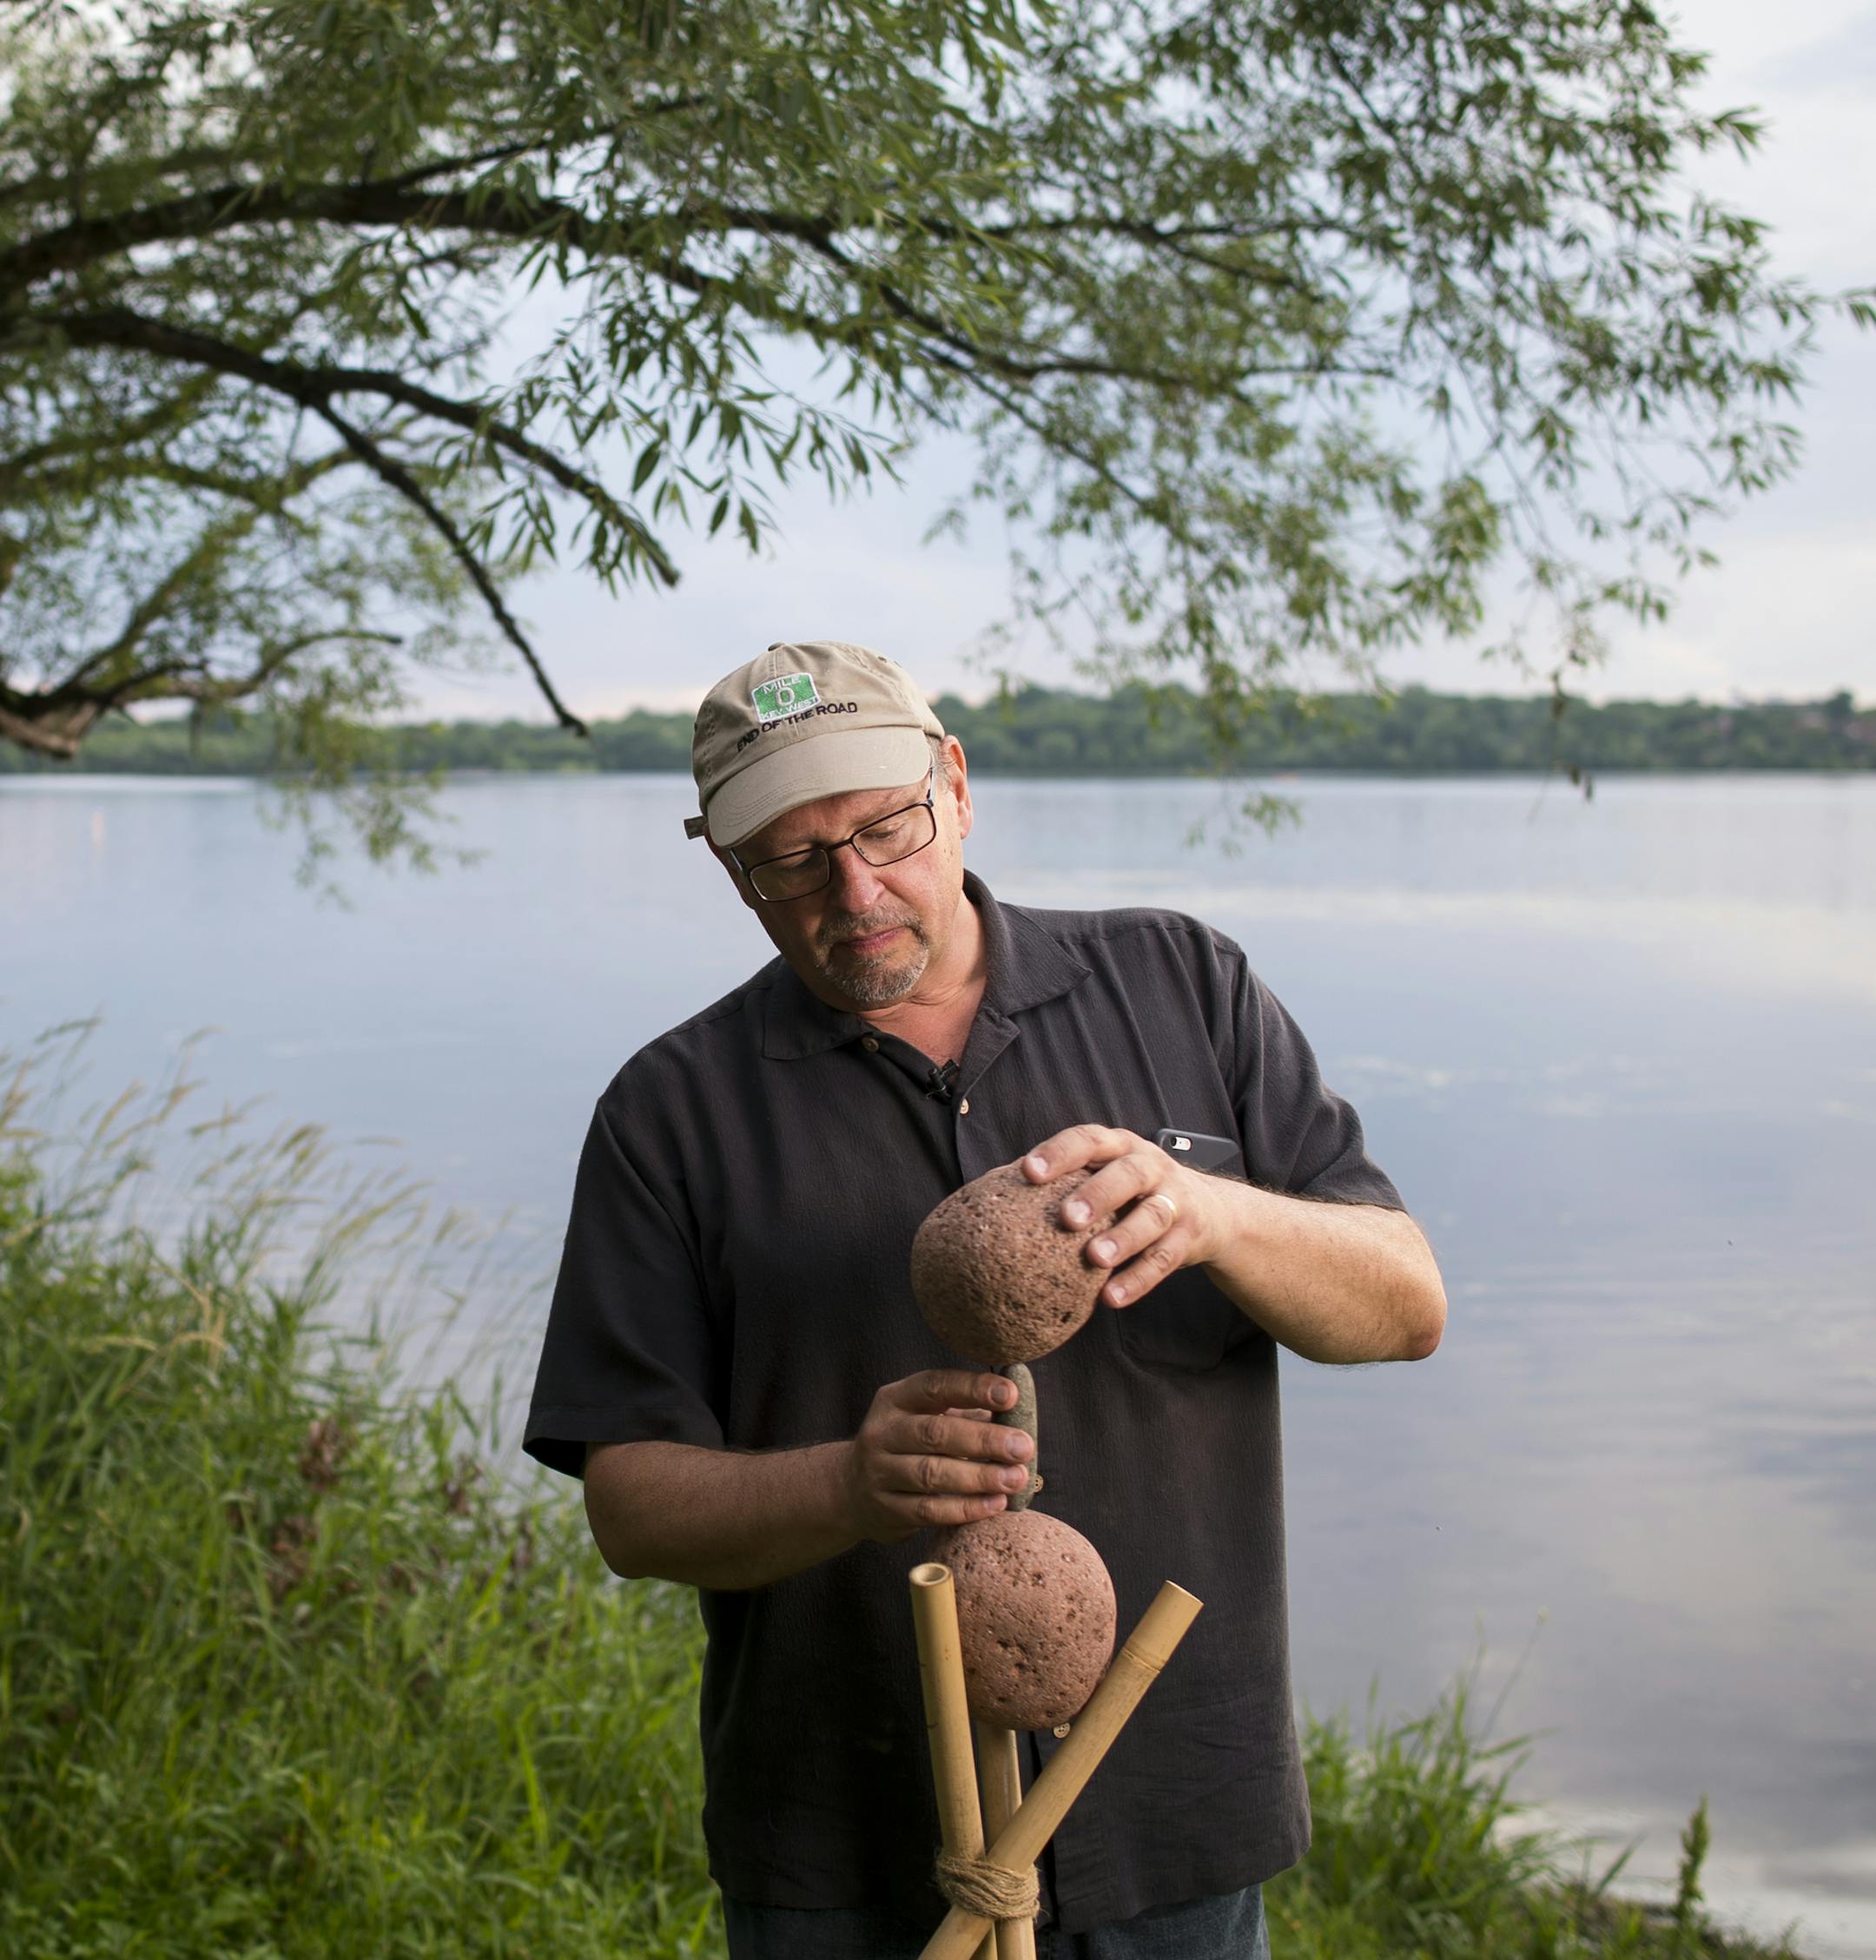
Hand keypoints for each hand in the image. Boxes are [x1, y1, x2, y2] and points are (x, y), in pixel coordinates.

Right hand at [841, 1369, 1035, 1542]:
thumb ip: (965, 1412)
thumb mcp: (924, 1417)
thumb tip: (1018, 1411)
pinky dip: (966, 1508)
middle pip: (935, 1433)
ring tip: (1016, 1478)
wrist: (851, 1488)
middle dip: (984, 1440)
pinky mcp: (885, 1510)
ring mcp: (879, 1472)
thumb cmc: (907, 1444)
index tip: (1010, 1394)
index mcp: (895, 1399)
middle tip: (1023, 1447)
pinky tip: (996, 1503)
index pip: (934, 1386)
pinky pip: (929, 1510)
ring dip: (980, 1477)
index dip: (972, 1388)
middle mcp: (882, 1432)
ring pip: (932, 1474)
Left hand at [1022, 1125, 1230, 1309]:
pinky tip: (1111, 1298)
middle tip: (1066, 1217)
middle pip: (1128, 1174)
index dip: (1060, 1153)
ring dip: (1124, 1238)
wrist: (1211, 1210)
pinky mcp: (1189, 1237)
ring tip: (1095, 1258)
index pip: (1089, 1140)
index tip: (1029, 1171)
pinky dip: (1138, 1280)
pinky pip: (1164, 1260)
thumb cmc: (1134, 1191)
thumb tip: (999, 1198)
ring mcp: (1175, 1201)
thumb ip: (1069, 1181)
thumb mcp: (1108, 1173)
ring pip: (1152, 1216)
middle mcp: (1152, 1167)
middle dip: (1097, 1193)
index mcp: (1121, 1146)